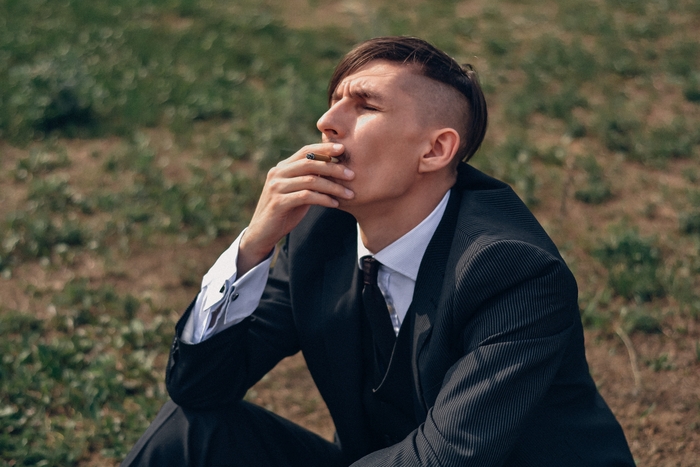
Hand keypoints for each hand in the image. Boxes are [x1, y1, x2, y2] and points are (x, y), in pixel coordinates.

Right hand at [237, 143, 353, 274]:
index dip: (325, 148)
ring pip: (311, 181)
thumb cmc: (284, 211)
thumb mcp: (297, 191)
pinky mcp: (278, 202)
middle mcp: (278, 173)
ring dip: (333, 187)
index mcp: (283, 167)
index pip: (306, 152)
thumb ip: (310, 179)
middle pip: (310, 164)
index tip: (343, 149)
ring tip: (350, 194)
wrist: (262, 233)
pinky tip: (335, 204)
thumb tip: (333, 168)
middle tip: (352, 175)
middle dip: (334, 168)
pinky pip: (306, 196)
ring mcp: (276, 187)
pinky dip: (323, 199)